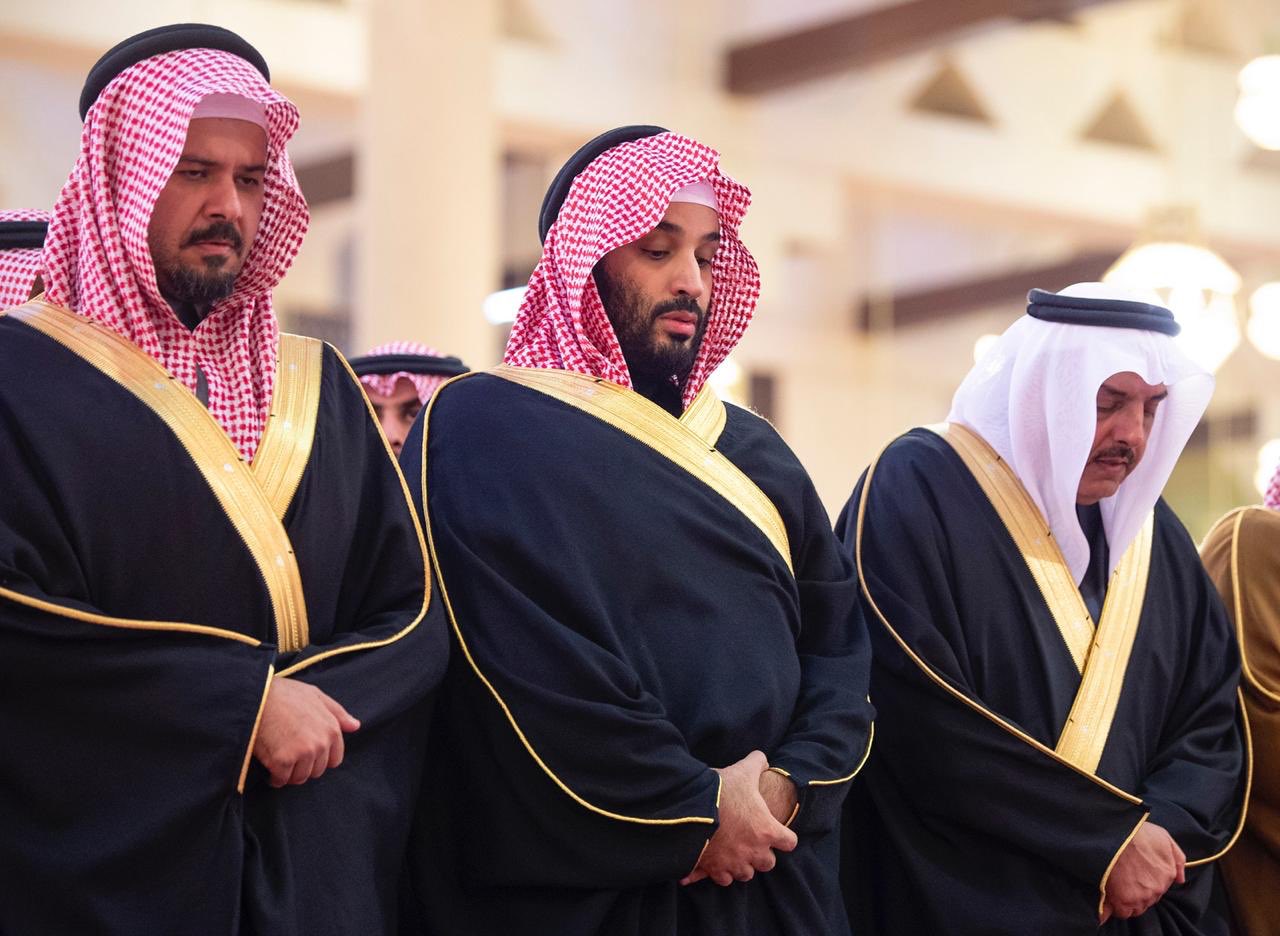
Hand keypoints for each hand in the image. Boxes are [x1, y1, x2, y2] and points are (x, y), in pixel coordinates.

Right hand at [252, 677, 359, 787]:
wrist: (255, 695)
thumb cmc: (284, 693)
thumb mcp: (315, 695)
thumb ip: (337, 713)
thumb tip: (355, 726)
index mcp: (331, 729)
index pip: (334, 760)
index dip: (319, 758)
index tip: (305, 752)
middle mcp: (321, 743)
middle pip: (316, 771)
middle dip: (303, 766)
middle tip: (288, 753)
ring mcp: (303, 753)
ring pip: (299, 778)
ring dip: (288, 773)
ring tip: (278, 758)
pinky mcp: (283, 761)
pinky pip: (281, 780)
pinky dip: (274, 777)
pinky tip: (269, 766)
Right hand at [679, 751, 797, 886]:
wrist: (691, 808)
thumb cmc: (721, 790)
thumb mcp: (743, 771)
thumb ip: (757, 763)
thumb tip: (762, 758)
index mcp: (766, 830)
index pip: (789, 842)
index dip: (784, 837)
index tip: (776, 831)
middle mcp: (754, 851)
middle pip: (768, 863)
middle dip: (761, 855)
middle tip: (752, 841)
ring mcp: (734, 862)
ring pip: (746, 874)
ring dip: (743, 865)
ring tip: (735, 853)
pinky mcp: (714, 868)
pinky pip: (723, 879)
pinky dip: (720, 872)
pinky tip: (715, 862)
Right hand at [1100, 822, 1184, 921]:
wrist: (1113, 834)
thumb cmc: (1136, 832)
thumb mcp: (1163, 837)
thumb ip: (1177, 858)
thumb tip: (1181, 880)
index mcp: (1167, 874)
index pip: (1159, 887)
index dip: (1145, 882)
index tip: (1134, 875)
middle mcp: (1157, 889)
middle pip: (1148, 899)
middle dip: (1136, 892)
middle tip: (1122, 878)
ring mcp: (1140, 897)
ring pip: (1134, 907)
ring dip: (1125, 901)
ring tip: (1113, 886)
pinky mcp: (1123, 901)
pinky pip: (1119, 912)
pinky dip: (1112, 908)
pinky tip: (1106, 899)